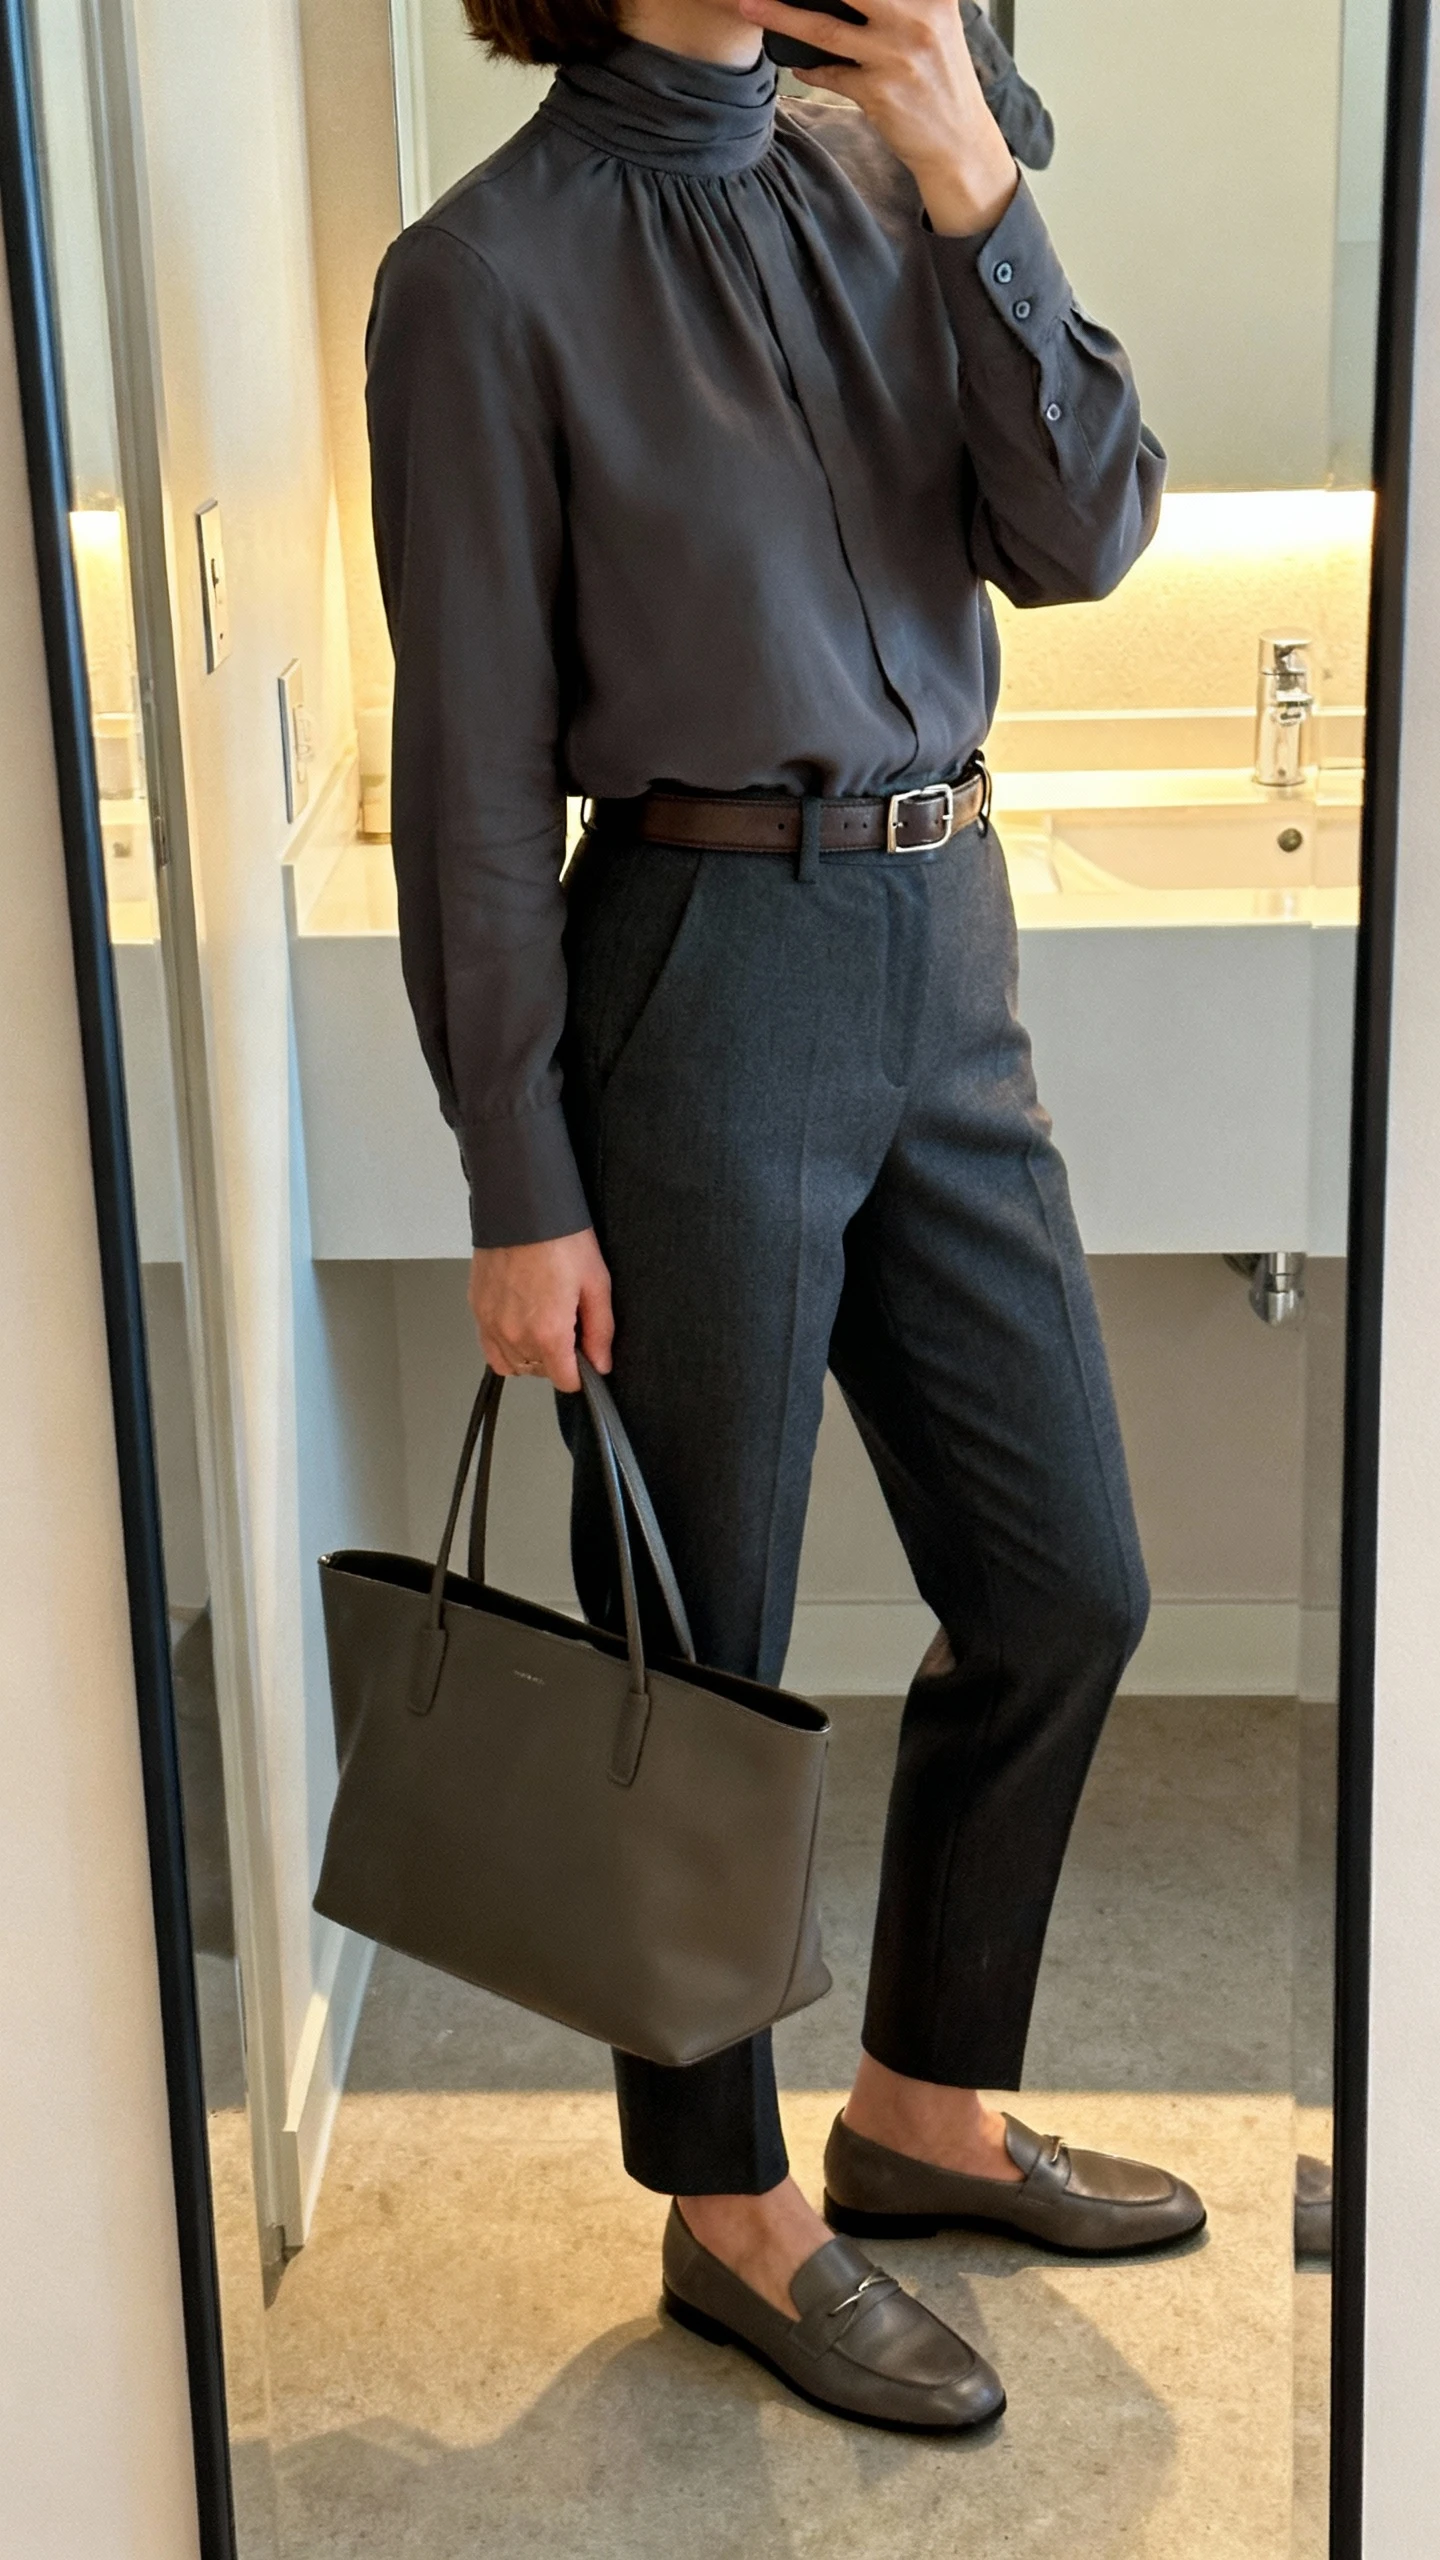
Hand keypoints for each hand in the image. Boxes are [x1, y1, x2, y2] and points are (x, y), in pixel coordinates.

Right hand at [469, 1230, 613, 1392]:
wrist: (522, 1207)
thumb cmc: (560, 1238)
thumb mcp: (596, 1283)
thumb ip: (600, 1331)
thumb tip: (601, 1364)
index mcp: (548, 1333)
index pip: (565, 1381)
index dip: (581, 1372)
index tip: (585, 1354)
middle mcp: (515, 1335)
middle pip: (540, 1373)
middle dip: (557, 1358)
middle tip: (567, 1325)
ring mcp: (491, 1324)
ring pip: (514, 1364)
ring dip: (531, 1354)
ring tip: (543, 1323)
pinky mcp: (478, 1310)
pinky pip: (490, 1348)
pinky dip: (506, 1345)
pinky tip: (520, 1324)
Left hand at [737, 0, 1018, 236]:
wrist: (960, 143)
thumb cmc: (942, 81)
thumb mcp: (938, 24)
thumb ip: (903, 2)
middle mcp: (915, 20)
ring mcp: (895, 57)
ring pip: (824, 28)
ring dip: (781, 15)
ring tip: (752, 4)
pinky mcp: (878, 93)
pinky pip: (829, 74)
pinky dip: (808, 68)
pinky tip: (798, 64)